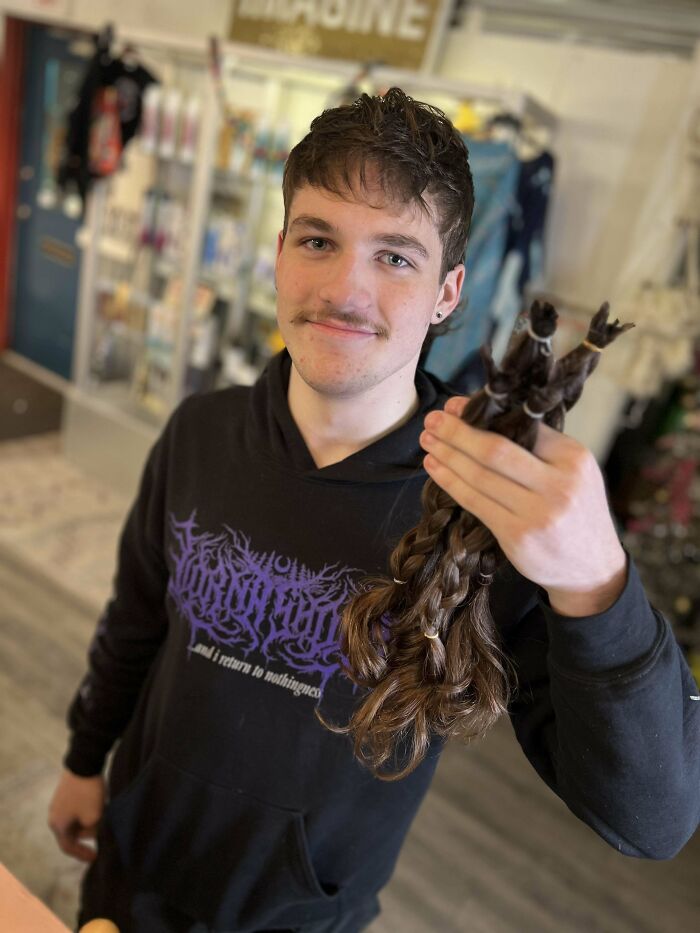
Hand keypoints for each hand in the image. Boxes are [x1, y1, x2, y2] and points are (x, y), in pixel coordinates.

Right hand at [48, 768, 104, 861]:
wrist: (84, 761)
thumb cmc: (87, 793)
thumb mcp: (95, 817)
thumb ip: (95, 832)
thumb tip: (98, 834)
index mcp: (58, 825)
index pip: (69, 847)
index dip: (82, 854)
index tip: (96, 858)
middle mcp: (55, 815)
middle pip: (72, 834)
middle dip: (89, 835)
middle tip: (104, 833)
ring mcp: (59, 803)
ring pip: (76, 820)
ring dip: (89, 822)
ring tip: (104, 818)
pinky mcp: (66, 792)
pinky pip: (76, 809)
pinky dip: (87, 812)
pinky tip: (100, 806)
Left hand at [419, 396, 626, 616]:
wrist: (593, 568)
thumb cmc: (575, 511)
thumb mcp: (572, 471)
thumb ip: (538, 446)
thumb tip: (482, 415)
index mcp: (573, 458)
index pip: (522, 426)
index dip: (482, 413)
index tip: (454, 404)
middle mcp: (558, 484)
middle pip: (495, 450)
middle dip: (457, 432)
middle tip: (433, 418)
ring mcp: (537, 514)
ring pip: (480, 476)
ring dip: (447, 455)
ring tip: (428, 440)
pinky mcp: (517, 537)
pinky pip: (475, 503)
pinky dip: (450, 482)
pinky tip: (435, 468)